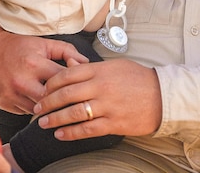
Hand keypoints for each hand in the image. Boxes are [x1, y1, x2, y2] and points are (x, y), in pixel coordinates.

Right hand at [0, 27, 87, 113]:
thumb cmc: (17, 47)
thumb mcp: (42, 43)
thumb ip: (66, 51)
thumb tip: (85, 63)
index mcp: (34, 64)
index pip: (62, 80)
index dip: (73, 84)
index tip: (79, 86)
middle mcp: (22, 81)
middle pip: (51, 100)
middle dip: (62, 101)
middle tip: (71, 102)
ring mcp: (12, 95)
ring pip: (39, 111)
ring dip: (49, 108)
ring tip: (58, 104)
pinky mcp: (5, 104)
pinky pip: (25, 112)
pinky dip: (34, 108)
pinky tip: (39, 103)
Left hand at [33, 58, 161, 140]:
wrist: (163, 96)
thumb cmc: (138, 79)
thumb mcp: (114, 66)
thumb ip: (89, 67)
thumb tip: (68, 64)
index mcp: (100, 70)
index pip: (68, 74)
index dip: (51, 83)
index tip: (43, 90)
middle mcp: (101, 87)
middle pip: (66, 94)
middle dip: (47, 102)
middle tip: (36, 108)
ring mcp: (107, 106)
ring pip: (73, 113)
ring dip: (55, 119)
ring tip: (43, 123)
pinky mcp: (114, 123)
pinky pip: (88, 129)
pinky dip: (71, 133)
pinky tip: (60, 134)